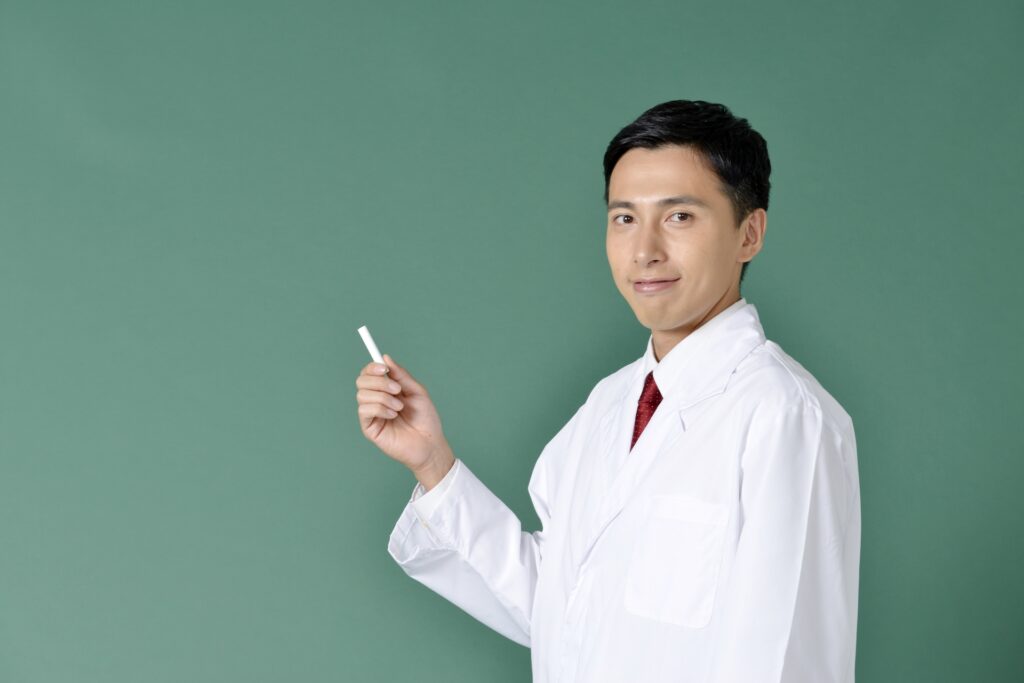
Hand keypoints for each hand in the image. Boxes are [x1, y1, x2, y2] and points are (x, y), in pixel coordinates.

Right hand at [355, 353, 453, 487]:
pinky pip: (364, 411)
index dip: (372, 367)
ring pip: (362, 395)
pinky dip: (380, 409)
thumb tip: (385, 358)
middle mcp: (376, 400)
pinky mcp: (369, 428)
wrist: (430, 443)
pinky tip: (393, 416)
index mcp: (386, 390)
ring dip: (383, 397)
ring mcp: (371, 414)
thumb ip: (401, 375)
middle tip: (397, 389)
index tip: (384, 367)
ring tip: (399, 407)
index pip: (369, 373)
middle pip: (362, 381)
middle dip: (379, 382)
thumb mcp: (417, 391)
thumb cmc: (426, 419)